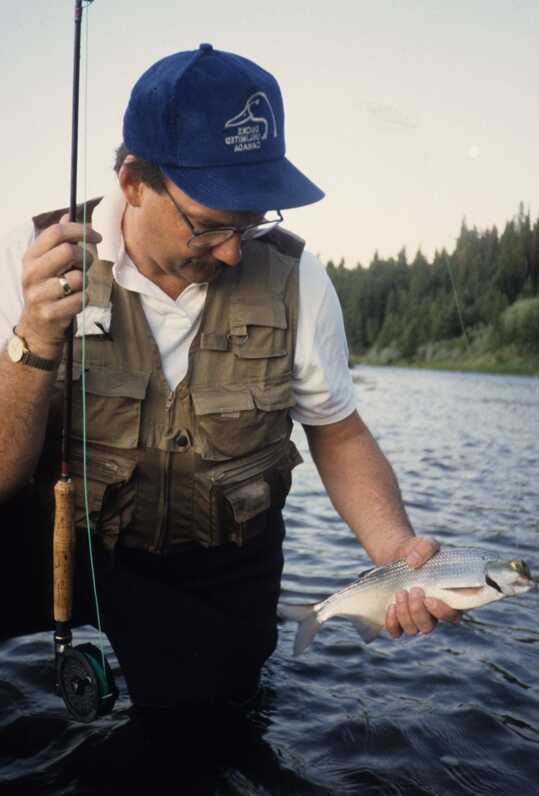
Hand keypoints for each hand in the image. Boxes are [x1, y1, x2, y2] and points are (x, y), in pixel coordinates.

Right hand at [17, 214, 101, 355]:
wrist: (37, 327)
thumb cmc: (48, 290)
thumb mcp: (47, 264)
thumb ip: (57, 242)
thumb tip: (67, 216)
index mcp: (31, 256)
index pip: (56, 232)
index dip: (81, 230)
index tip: (97, 236)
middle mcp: (31, 273)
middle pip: (68, 251)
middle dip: (85, 257)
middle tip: (87, 265)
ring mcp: (39, 294)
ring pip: (78, 277)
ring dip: (85, 282)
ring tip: (76, 287)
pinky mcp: (51, 313)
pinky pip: (81, 299)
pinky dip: (84, 299)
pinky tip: (74, 302)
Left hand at [384, 536, 461, 637]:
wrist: (396, 554)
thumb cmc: (417, 551)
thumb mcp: (425, 544)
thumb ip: (425, 547)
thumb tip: (413, 562)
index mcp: (446, 598)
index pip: (453, 616)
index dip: (444, 613)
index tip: (430, 599)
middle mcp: (431, 613)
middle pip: (428, 626)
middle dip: (418, 611)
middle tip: (413, 590)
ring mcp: (414, 618)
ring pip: (412, 630)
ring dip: (405, 614)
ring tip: (400, 593)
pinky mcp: (397, 618)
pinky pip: (395, 631)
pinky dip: (392, 623)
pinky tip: (390, 607)